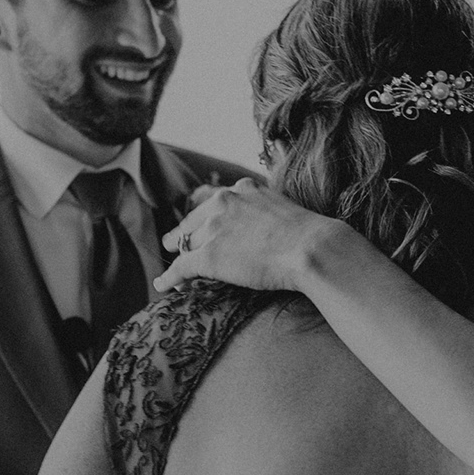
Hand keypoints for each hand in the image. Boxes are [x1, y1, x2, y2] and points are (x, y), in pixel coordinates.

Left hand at [161, 180, 338, 294]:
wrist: (310, 249)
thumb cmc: (308, 235)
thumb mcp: (283, 208)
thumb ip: (264, 210)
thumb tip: (263, 230)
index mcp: (242, 190)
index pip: (212, 203)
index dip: (204, 220)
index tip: (200, 228)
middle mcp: (223, 203)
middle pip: (194, 224)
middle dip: (186, 238)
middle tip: (177, 247)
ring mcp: (214, 229)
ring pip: (187, 246)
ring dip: (182, 260)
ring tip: (177, 276)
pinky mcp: (209, 256)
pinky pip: (181, 266)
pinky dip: (169, 277)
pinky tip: (162, 284)